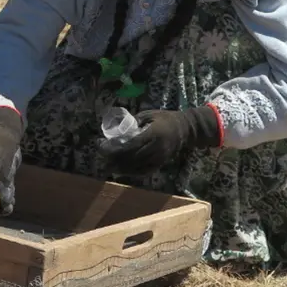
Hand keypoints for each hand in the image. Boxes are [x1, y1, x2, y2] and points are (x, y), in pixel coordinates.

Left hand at [98, 105, 220, 173]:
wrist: (186, 129)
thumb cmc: (165, 118)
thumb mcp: (148, 114)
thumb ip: (133, 121)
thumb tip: (116, 129)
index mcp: (152, 134)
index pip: (129, 145)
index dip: (112, 148)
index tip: (100, 144)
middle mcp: (156, 148)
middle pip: (130, 158)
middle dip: (112, 158)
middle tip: (100, 154)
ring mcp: (159, 158)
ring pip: (135, 167)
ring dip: (119, 167)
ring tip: (106, 163)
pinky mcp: (161, 164)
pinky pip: (143, 172)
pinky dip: (130, 172)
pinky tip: (120, 170)